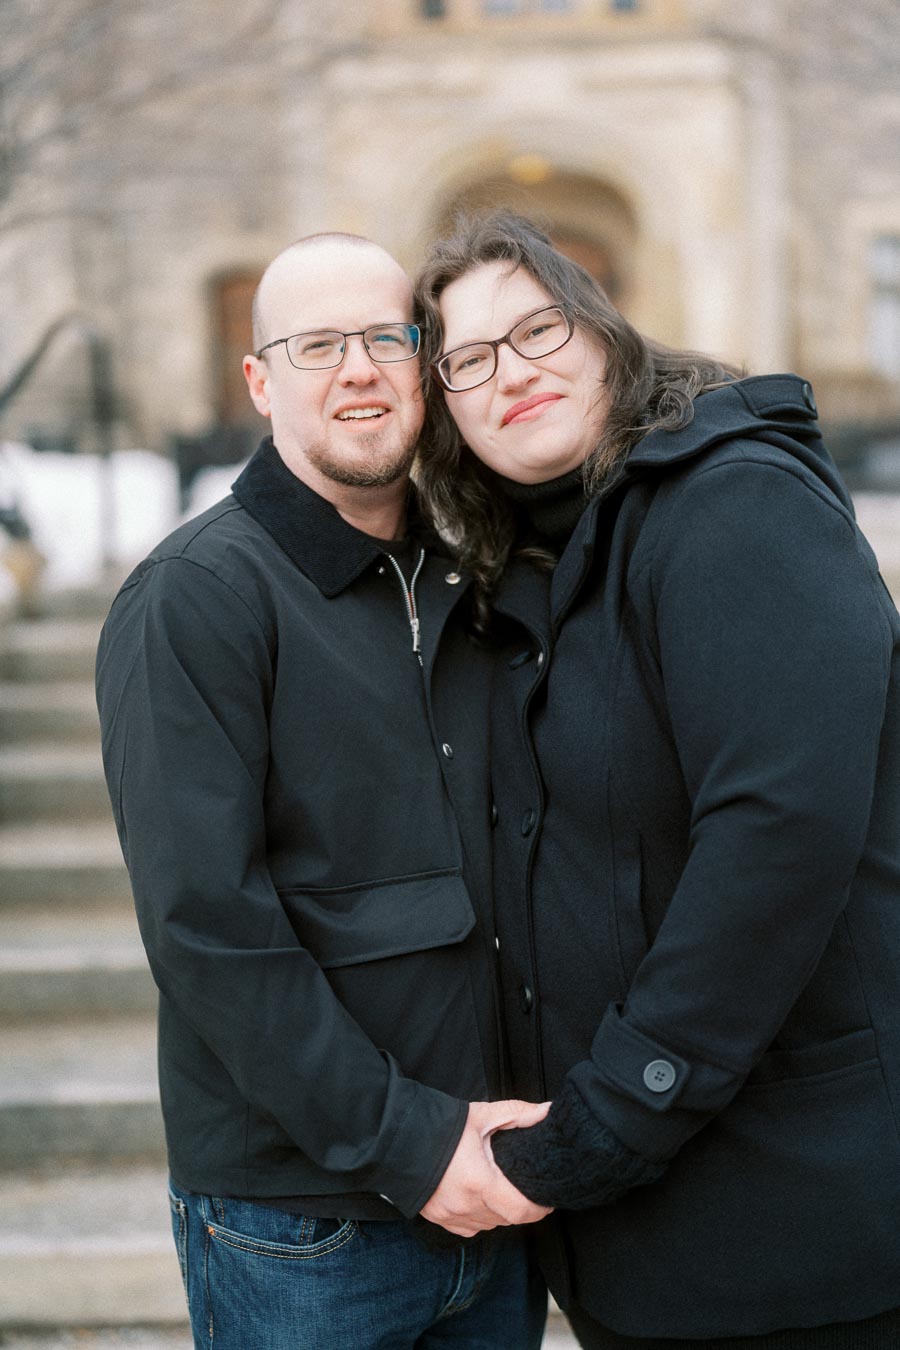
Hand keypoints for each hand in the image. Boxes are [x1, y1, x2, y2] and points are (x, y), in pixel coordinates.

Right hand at [419, 1099, 553, 1236]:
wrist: (398, 1138)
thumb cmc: (441, 1127)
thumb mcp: (481, 1115)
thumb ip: (518, 1113)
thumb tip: (547, 1111)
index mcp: (479, 1182)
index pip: (521, 1211)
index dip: (540, 1209)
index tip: (547, 1198)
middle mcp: (465, 1206)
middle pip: (508, 1219)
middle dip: (522, 1207)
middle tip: (528, 1189)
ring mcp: (451, 1216)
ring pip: (490, 1225)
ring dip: (501, 1214)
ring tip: (505, 1192)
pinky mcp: (439, 1219)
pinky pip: (470, 1228)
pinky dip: (481, 1218)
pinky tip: (481, 1200)